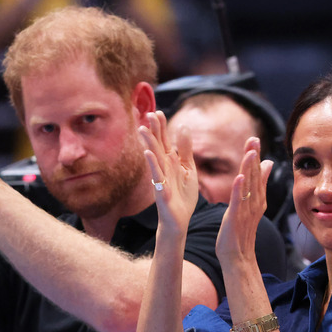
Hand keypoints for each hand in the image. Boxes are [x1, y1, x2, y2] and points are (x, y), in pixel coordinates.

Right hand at [139, 111, 197, 234]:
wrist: (180, 219)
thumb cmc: (183, 195)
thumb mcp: (189, 169)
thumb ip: (185, 150)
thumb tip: (183, 127)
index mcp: (171, 162)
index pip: (165, 141)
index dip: (162, 127)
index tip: (158, 112)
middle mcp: (164, 168)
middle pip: (158, 146)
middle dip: (154, 130)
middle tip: (149, 113)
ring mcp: (161, 178)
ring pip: (155, 158)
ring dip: (149, 143)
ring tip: (143, 129)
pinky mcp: (162, 191)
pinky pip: (157, 175)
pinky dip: (153, 164)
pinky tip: (148, 153)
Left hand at [216, 138, 272, 261]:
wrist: (238, 257)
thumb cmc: (241, 230)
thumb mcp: (251, 204)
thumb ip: (259, 184)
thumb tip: (267, 164)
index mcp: (256, 198)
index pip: (256, 174)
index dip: (255, 157)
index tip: (253, 139)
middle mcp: (254, 203)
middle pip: (254, 177)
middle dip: (253, 158)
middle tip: (253, 139)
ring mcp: (245, 211)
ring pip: (248, 187)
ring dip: (249, 170)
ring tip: (250, 153)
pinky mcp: (235, 219)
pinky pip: (238, 202)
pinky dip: (239, 190)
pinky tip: (239, 178)